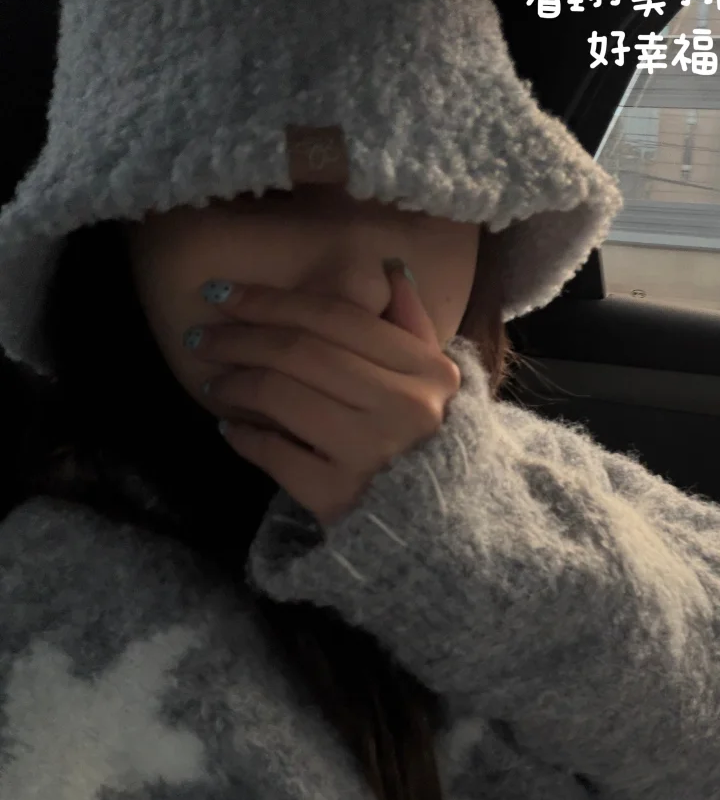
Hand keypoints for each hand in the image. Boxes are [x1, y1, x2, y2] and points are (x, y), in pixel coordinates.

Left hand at [197, 265, 461, 526]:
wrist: (439, 531)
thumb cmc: (431, 445)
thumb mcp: (436, 383)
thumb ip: (411, 325)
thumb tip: (387, 268)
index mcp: (428, 370)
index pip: (336, 317)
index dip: (272, 300)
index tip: (224, 294)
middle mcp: (405, 407)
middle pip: (301, 351)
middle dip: (240, 337)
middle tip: (200, 336)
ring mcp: (371, 453)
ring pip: (281, 396)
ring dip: (235, 383)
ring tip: (213, 380)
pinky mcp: (338, 496)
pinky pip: (273, 452)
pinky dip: (244, 437)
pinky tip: (230, 428)